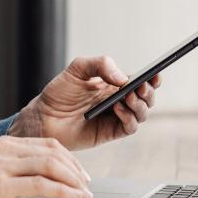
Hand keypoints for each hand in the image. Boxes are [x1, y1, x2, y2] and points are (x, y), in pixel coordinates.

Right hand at [0, 135, 92, 197]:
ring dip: (75, 182)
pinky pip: (42, 186)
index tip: (81, 174)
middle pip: (55, 153)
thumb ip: (13, 168)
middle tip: (88, 187)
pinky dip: (63, 193)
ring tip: (84, 196)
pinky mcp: (0, 187)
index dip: (70, 160)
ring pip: (52, 166)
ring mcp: (2, 167)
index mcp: (4, 144)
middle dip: (77, 171)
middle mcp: (5, 150)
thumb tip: (43, 179)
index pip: (49, 144)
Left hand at [8, 56, 161, 149]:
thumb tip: (123, 78)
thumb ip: (100, 65)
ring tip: (126, 99)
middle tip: (140, 88)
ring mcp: (116, 117)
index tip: (154, 74)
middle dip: (148, 92)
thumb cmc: (59, 93)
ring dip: (139, 105)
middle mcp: (119, 100)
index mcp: (114, 84)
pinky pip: (130, 127)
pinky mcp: (110, 133)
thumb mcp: (77, 69)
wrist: (43, 117)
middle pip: (147, 98)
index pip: (141, 81)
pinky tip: (118, 110)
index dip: (152, 78)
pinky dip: (129, 118)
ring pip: (142, 113)